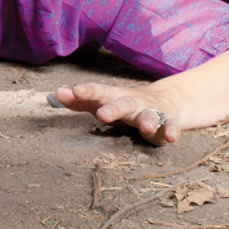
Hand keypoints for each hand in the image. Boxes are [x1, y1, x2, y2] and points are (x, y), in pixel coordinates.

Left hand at [54, 82, 181, 144]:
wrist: (167, 100)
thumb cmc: (124, 103)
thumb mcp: (102, 101)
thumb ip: (79, 101)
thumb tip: (56, 93)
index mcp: (114, 97)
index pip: (99, 92)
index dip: (87, 91)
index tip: (74, 91)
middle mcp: (133, 102)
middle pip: (123, 103)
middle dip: (114, 108)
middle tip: (102, 114)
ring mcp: (152, 112)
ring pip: (150, 115)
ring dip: (149, 120)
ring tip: (146, 127)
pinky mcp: (168, 123)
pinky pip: (171, 126)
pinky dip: (172, 131)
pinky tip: (171, 137)